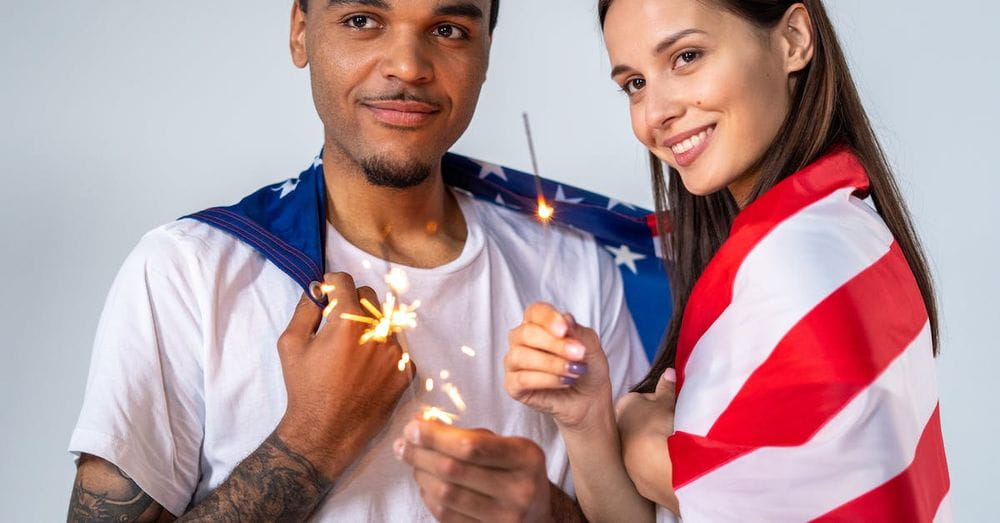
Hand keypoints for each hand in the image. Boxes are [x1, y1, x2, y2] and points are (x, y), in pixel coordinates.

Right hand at [275, 272, 415, 479]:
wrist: (326, 433)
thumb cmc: (304, 388)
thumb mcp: (291, 344)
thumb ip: (305, 309)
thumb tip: (317, 289)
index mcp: (348, 322)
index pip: (345, 281)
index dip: (332, 284)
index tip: (327, 294)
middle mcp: (377, 332)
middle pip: (369, 296)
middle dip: (352, 302)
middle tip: (337, 323)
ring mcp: (396, 352)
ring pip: (385, 321)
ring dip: (369, 326)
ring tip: (351, 352)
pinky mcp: (406, 371)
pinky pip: (397, 347)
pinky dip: (382, 351)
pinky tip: (366, 369)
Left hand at [394, 419, 551, 522]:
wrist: (539, 514)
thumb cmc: (515, 472)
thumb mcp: (506, 447)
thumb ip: (469, 436)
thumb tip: (422, 428)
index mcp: (526, 458)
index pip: (471, 446)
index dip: (435, 436)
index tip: (412, 428)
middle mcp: (520, 490)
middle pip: (453, 470)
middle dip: (420, 454)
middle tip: (402, 445)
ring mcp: (505, 518)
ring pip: (445, 495)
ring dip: (420, 475)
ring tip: (413, 463)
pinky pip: (446, 516)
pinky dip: (428, 497)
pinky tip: (425, 484)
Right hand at [505, 302, 611, 430]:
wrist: (590, 399)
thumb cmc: (587, 368)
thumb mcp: (590, 346)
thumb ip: (578, 332)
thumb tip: (566, 319)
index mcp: (538, 324)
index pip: (535, 312)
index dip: (548, 319)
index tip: (564, 330)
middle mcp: (521, 340)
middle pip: (527, 333)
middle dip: (554, 344)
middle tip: (578, 354)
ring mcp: (514, 362)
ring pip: (521, 356)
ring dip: (551, 364)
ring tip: (574, 371)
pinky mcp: (513, 385)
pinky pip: (522, 379)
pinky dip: (546, 380)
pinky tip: (564, 381)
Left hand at [615, 369, 678, 511]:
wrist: (656, 463)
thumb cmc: (660, 423)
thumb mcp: (667, 401)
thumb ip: (667, 387)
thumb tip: (669, 372)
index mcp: (624, 404)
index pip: (642, 399)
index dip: (660, 403)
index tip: (672, 408)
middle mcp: (618, 426)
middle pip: (641, 420)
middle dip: (656, 422)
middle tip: (674, 425)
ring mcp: (624, 451)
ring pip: (643, 442)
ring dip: (657, 443)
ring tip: (674, 445)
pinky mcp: (633, 473)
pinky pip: (649, 462)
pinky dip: (658, 461)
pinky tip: (670, 462)